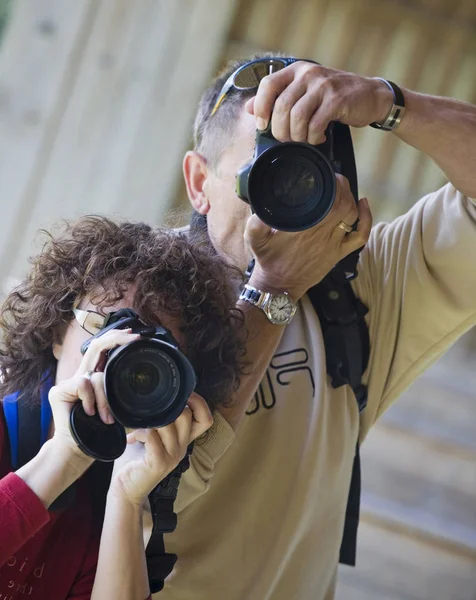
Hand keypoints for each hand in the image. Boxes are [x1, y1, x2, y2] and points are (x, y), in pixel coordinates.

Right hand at [48, 329, 140, 456]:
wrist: (78, 449)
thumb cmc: (99, 431)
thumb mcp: (119, 409)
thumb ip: (125, 394)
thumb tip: (149, 386)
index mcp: (95, 377)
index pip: (104, 349)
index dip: (117, 338)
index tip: (135, 335)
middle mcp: (82, 376)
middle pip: (97, 346)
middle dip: (117, 338)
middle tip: (134, 338)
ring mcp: (69, 382)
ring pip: (97, 376)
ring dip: (105, 399)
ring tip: (106, 418)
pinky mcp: (58, 391)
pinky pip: (83, 384)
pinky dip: (90, 399)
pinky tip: (90, 412)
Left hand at [109, 392, 212, 506]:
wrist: (125, 489)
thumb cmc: (137, 460)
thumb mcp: (154, 437)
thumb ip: (161, 421)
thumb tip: (156, 396)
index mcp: (184, 439)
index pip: (206, 419)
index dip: (199, 403)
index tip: (182, 394)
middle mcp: (182, 447)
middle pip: (186, 415)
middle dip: (167, 407)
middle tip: (149, 411)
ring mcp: (173, 455)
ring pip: (168, 423)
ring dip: (149, 420)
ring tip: (136, 427)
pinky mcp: (159, 462)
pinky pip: (152, 435)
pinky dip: (139, 432)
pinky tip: (131, 438)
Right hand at [244, 175, 371, 299]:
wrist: (279, 286)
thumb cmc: (268, 260)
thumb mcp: (254, 238)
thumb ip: (256, 221)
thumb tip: (261, 205)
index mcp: (305, 228)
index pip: (330, 201)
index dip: (334, 185)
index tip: (328, 175)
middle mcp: (322, 235)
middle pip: (344, 205)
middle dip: (343, 188)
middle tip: (335, 179)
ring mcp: (333, 245)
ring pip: (352, 216)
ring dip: (352, 200)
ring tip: (343, 191)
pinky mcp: (338, 254)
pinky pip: (360, 237)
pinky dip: (366, 220)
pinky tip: (363, 205)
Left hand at [245, 61, 393, 143]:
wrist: (370, 95)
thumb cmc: (333, 97)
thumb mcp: (303, 92)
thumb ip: (277, 98)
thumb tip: (247, 108)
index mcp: (296, 70)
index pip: (267, 85)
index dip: (260, 108)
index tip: (262, 125)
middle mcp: (308, 74)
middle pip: (281, 106)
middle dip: (280, 130)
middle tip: (287, 140)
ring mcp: (323, 85)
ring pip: (296, 117)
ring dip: (296, 136)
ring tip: (303, 140)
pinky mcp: (336, 99)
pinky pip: (315, 124)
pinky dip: (313, 137)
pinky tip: (318, 138)